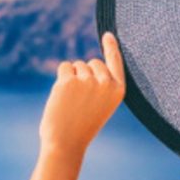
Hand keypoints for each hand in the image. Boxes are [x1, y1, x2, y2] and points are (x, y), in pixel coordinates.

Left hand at [39, 32, 125, 153]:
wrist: (66, 143)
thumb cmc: (82, 127)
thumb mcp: (99, 106)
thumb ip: (99, 86)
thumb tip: (84, 65)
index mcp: (118, 91)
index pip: (116, 62)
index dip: (112, 47)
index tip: (108, 35)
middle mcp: (106, 83)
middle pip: (93, 62)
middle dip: (84, 73)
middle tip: (80, 99)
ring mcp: (88, 80)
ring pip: (77, 65)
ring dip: (71, 78)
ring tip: (72, 101)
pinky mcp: (69, 80)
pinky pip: (64, 67)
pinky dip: (61, 77)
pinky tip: (62, 95)